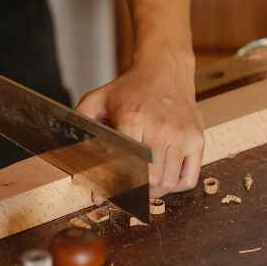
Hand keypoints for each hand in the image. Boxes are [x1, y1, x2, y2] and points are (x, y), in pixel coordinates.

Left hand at [76, 50, 203, 197]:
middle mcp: (161, 129)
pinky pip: (189, 177)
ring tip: (143, 189)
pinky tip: (165, 181)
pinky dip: (176, 186)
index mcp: (133, 119)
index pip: (126, 166)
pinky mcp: (196, 139)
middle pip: (150, 180)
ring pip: (169, 183)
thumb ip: (82, 122)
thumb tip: (70, 153)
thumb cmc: (131, 88)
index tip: (104, 196)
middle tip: (126, 193)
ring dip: (154, 192)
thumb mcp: (99, 99)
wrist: (165, 69)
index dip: (114, 185)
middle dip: (135, 192)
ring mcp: (182, 135)